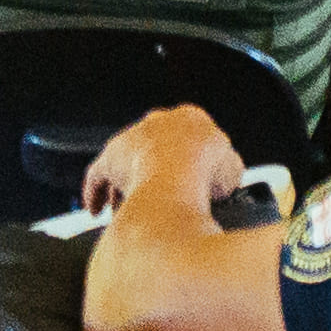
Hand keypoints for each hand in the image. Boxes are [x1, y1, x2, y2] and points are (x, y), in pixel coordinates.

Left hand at [82, 104, 240, 223]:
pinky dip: (96, 194)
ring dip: (125, 188)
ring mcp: (131, 140)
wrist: (179, 178)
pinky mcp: (110, 159)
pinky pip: (98, 177)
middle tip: (162, 199)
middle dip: (156, 174)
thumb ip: (225, 173)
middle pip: (153, 150)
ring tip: (129, 211)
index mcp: (190, 119)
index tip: (193, 184)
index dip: (192, 165)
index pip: (190, 138)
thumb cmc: (206, 174)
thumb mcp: (233, 172)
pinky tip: (97, 210)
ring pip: (124, 164)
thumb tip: (223, 186)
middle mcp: (156, 124)